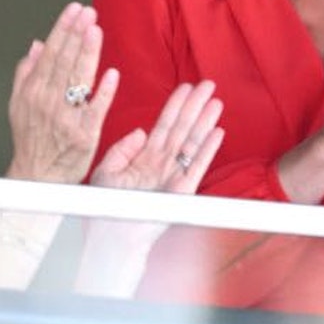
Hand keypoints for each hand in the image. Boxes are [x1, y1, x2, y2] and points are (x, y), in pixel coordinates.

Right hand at [6, 3, 119, 184]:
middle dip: (76, 34)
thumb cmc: (31, 141)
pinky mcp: (84, 135)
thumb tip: (36, 45)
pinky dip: (102, 92)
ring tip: (95, 30)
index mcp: (33, 91)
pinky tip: (110, 74)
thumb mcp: (18, 104)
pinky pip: (95, 109)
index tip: (73, 10)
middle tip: (88, 12)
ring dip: (87, 53)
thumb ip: (26, 73)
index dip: (63, 30)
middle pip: (64, 61)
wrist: (36, 177)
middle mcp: (47, 102)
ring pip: (78, 79)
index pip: (50, 53)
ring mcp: (66, 118)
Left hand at [87, 81, 223, 252]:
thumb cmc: (106, 211)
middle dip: (195, 105)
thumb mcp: (106, 173)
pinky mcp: (182, 192)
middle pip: (182, 128)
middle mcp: (162, 165)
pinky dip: (207, 149)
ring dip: (205, 121)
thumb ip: (121, 149)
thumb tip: (139, 131)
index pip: (163, 125)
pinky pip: (196, 166)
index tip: (185, 86)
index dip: (175, 105)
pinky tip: (218, 132)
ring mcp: (173, 177)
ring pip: (192, 142)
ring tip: (216, 101)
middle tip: (209, 84)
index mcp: (145, 158)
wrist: (112, 240)